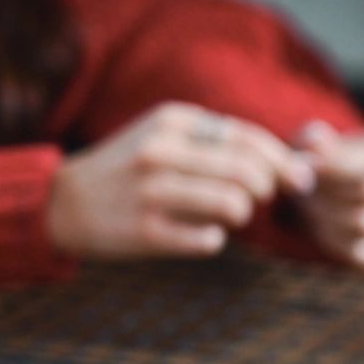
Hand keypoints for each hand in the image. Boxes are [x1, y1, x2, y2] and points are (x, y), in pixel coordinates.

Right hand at [45, 103, 313, 259]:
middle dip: (267, 189)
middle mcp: (161, 152)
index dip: (284, 162)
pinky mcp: (146, 232)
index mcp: (172, 122)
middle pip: (250, 171)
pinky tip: (200, 235)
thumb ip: (220, 142)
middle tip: (256, 199)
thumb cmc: (132, 170)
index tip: (299, 180)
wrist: (64, 203)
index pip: (249, 138)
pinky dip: (215, 240)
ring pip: (235, 205)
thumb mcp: (167, 136)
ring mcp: (152, 192)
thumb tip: (290, 164)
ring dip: (241, 215)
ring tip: (226, 216)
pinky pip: (210, 241)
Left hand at [292, 122, 363, 269]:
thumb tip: (317, 141)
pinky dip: (332, 239)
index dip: (339, 163)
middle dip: (331, 190)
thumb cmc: (323, 162)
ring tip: (311, 205)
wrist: (325, 195)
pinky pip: (359, 250)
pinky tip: (321, 224)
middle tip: (307, 188)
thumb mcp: (314, 143)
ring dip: (328, 215)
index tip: (309, 166)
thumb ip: (315, 141)